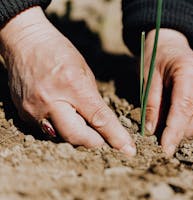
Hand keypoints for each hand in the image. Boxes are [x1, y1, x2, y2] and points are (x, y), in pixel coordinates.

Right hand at [0, 7, 135, 155]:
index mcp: (73, 86)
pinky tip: (64, 117)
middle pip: (77, 137)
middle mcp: (51, 101)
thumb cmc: (59, 53)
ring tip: (82, 124)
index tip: (128, 150)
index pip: (99, 119)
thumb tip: (101, 123)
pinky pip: (47, 132)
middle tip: (103, 138)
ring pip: (62, 138)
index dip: (115, 137)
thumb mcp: (84, 71)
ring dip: (77, 136)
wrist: (25, 43)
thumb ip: (93, 100)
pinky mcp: (24, 114)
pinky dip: (60, 129)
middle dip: (95, 142)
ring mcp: (34, 110)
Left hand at [144, 29, 192, 155]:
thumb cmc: (156, 58)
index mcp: (189, 71)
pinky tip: (184, 122)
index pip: (186, 107)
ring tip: (174, 129)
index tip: (166, 149)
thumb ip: (151, 104)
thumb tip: (152, 131)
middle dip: (189, 132)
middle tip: (168, 136)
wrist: (170, 45)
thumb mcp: (148, 78)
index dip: (176, 131)